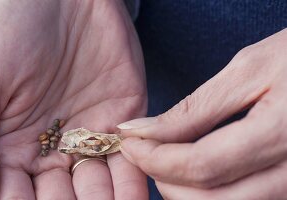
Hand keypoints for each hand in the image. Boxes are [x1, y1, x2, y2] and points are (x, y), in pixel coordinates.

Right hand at [0, 1, 147, 198]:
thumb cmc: (11, 31)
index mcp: (13, 147)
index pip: (19, 196)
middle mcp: (53, 148)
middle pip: (61, 198)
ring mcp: (89, 136)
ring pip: (97, 187)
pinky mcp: (122, 121)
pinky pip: (128, 160)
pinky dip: (131, 183)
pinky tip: (129, 199)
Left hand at [118, 29, 286, 199]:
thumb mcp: (247, 71)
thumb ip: (196, 108)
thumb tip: (145, 130)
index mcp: (282, 133)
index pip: (201, 165)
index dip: (156, 159)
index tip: (130, 143)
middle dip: (165, 182)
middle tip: (144, 154)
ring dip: (185, 192)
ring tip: (165, 162)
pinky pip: (244, 199)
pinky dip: (210, 191)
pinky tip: (195, 169)